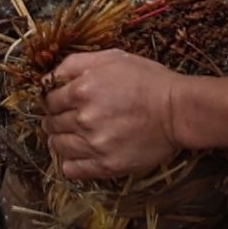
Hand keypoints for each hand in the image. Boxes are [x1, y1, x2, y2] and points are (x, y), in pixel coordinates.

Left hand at [33, 45, 188, 183]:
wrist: (178, 111)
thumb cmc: (148, 81)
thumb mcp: (112, 58)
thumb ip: (75, 63)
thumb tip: (48, 76)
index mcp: (82, 90)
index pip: (49, 100)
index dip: (53, 100)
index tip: (61, 102)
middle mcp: (84, 118)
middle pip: (51, 124)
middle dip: (55, 120)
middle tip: (67, 118)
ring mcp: (95, 145)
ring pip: (58, 146)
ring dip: (60, 141)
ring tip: (73, 136)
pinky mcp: (107, 166)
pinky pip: (72, 170)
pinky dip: (70, 163)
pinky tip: (79, 155)